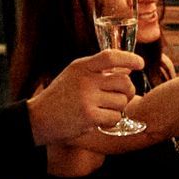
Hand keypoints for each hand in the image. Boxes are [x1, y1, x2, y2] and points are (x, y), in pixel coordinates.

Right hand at [27, 49, 143, 143]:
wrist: (38, 118)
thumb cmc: (59, 97)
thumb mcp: (74, 76)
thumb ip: (97, 71)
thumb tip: (127, 71)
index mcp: (81, 66)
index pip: (111, 56)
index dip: (130, 59)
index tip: (140, 64)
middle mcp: (85, 80)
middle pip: (124, 82)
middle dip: (128, 92)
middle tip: (121, 97)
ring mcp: (87, 98)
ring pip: (122, 102)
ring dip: (118, 108)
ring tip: (103, 110)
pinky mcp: (89, 116)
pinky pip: (115, 117)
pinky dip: (111, 121)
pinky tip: (99, 120)